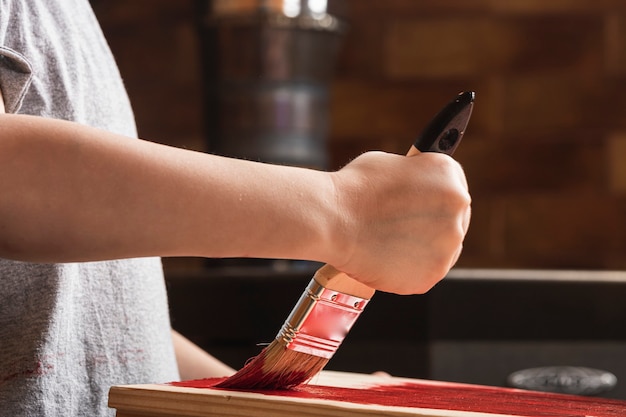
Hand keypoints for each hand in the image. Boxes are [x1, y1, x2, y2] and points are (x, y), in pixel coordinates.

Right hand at [328, 151, 470, 294]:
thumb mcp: (390, 165)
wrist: (331, 219)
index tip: (424, 205)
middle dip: (431, 225)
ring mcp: (447, 246)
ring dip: (420, 249)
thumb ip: (414, 180)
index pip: (454, 187)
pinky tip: (384, 259)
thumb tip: (415, 192)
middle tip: (403, 229)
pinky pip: (423, 273)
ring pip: (440, 251)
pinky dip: (406, 270)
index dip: (435, 197)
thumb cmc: (352, 189)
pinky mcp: (431, 275)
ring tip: (388, 244)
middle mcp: (457, 209)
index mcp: (448, 175)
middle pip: (453, 221)